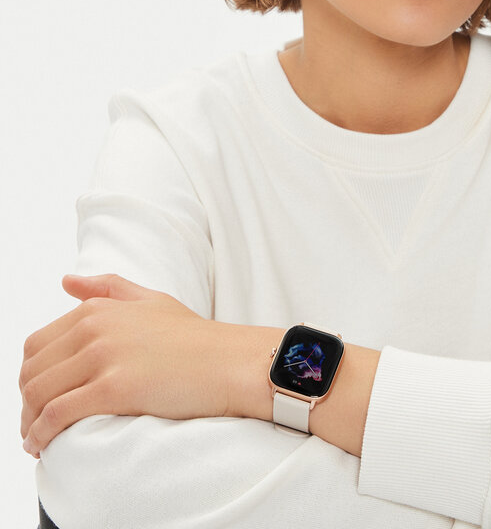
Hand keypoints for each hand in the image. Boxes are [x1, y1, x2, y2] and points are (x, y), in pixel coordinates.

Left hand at [19, 274, 255, 457]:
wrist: (229, 362)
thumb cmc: (195, 337)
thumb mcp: (150, 300)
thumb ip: (107, 288)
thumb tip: (66, 282)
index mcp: (99, 309)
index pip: (36, 345)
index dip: (30, 376)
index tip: (37, 398)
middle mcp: (95, 328)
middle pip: (32, 371)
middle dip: (25, 403)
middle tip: (33, 425)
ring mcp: (103, 357)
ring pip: (38, 394)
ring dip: (28, 423)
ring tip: (35, 440)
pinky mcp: (113, 389)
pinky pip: (57, 415)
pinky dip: (41, 434)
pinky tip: (42, 446)